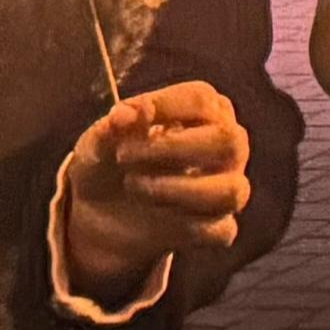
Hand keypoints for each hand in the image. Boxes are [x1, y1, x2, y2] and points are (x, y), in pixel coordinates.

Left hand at [59, 81, 251, 302]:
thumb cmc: (111, 161)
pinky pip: (220, 231)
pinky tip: (156, 216)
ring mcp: (227, 187)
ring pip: (231, 191)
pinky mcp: (218, 227)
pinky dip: (187, 227)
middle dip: (176, 148)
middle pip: (229, 141)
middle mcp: (227, 146)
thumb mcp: (98, 142)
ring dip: (178, 190)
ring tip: (134, 186)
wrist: (101, 213)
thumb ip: (112, 127)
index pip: (202, 99)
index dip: (164, 107)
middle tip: (125, 156)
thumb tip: (125, 114)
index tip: (122, 121)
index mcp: (205, 110)